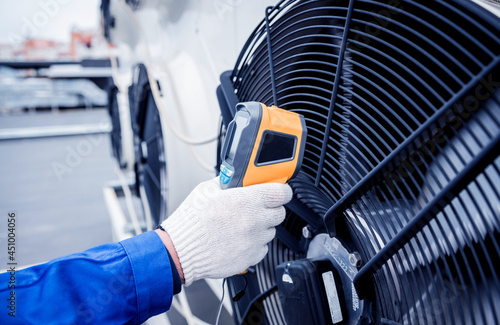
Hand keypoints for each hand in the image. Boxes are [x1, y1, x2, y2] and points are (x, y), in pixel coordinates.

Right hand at [160, 177, 291, 285]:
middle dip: (271, 209)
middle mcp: (254, 221)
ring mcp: (253, 241)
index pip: (281, 193)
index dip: (281, 191)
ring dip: (261, 227)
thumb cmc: (191, 221)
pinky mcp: (250, 258)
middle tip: (257, 208)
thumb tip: (237, 177)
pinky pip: (262, 248)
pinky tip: (239, 239)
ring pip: (271, 231)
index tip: (278, 191)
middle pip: (280, 213)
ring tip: (241, 225)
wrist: (180, 249)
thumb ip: (228, 181)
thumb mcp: (207, 190)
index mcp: (246, 201)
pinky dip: (254, 243)